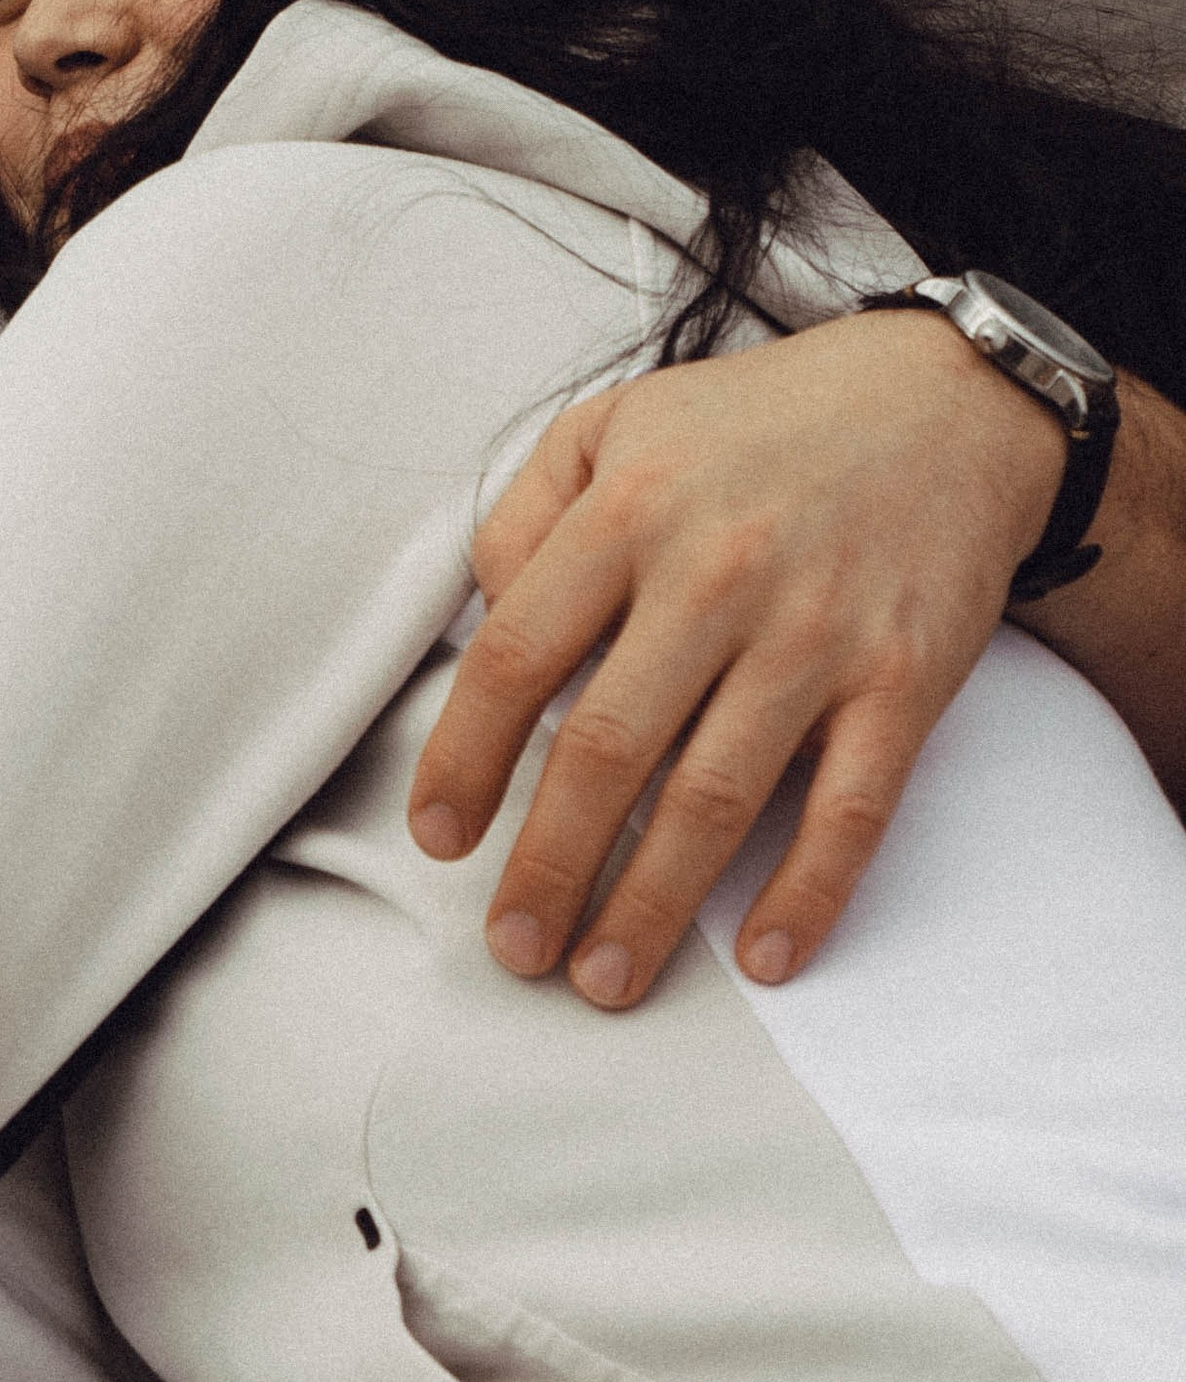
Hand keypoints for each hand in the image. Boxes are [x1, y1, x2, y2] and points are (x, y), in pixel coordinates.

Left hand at [406, 313, 1063, 1009]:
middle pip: (606, 748)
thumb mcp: (612, 423)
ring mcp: (817, 633)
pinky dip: (806, 893)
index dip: (465, 758)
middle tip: (514, 947)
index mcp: (629, 509)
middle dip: (548, 864)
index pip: (516, 655)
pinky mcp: (904, 680)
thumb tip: (484, 622)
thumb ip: (526, 515)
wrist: (944, 403)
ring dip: (651, 906)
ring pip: (716, 798)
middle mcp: (716, 573)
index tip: (438, 836)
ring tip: (603, 978)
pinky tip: (760, 955)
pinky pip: (849, 809)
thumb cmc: (756, 426)